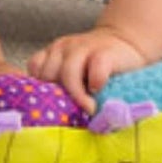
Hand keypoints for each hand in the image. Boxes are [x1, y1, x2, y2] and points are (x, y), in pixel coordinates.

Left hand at [27, 28, 149, 113]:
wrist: (126, 42)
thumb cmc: (96, 66)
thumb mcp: (73, 72)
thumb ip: (60, 87)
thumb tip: (49, 120)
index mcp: (53, 53)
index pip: (34, 69)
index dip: (39, 89)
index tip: (49, 106)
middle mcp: (63, 48)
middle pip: (48, 74)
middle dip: (57, 95)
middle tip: (69, 111)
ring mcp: (83, 47)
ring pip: (68, 73)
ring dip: (76, 94)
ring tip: (87, 108)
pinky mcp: (105, 52)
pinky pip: (95, 68)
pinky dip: (96, 82)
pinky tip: (99, 90)